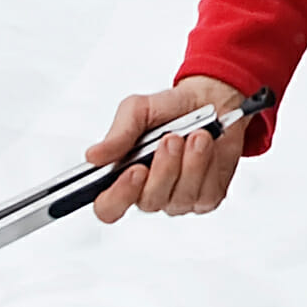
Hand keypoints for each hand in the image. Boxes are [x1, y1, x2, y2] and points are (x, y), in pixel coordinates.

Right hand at [87, 76, 248, 223]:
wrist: (212, 99)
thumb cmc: (171, 108)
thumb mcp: (139, 110)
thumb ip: (118, 133)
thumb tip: (94, 156)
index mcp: (123, 176)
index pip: (108, 207)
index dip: (118, 196)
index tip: (135, 170)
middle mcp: (149, 192)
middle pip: (149, 202)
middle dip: (164, 168)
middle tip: (172, 138)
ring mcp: (178, 199)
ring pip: (180, 198)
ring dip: (190, 163)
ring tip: (197, 135)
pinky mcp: (206, 198)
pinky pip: (206, 194)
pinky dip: (208, 165)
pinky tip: (208, 146)